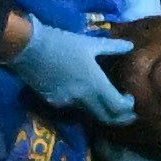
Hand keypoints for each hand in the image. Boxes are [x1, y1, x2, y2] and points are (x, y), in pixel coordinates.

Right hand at [9, 15, 136, 128]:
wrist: (30, 48)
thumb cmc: (62, 43)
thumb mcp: (90, 43)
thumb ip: (112, 47)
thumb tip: (130, 46)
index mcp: (96, 84)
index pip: (118, 107)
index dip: (128, 107)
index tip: (130, 99)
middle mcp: (84, 98)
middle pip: (107, 118)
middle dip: (119, 118)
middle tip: (126, 113)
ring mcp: (68, 103)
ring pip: (90, 114)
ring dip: (100, 111)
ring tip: (104, 103)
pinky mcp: (54, 102)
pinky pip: (73, 108)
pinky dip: (82, 105)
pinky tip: (81, 95)